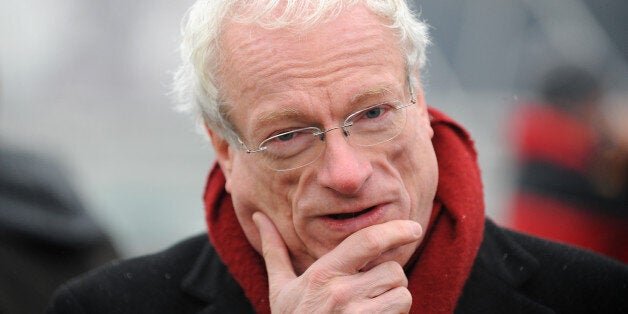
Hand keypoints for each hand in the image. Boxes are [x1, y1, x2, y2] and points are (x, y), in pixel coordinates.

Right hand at [253, 212, 421, 312]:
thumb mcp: (280, 288)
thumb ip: (274, 251)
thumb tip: (258, 218)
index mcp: (322, 275)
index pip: (367, 242)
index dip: (395, 230)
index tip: (413, 228)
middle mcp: (342, 294)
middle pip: (392, 269)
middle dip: (389, 276)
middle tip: (371, 287)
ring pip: (402, 292)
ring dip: (394, 297)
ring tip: (372, 306)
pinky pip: (402, 312)